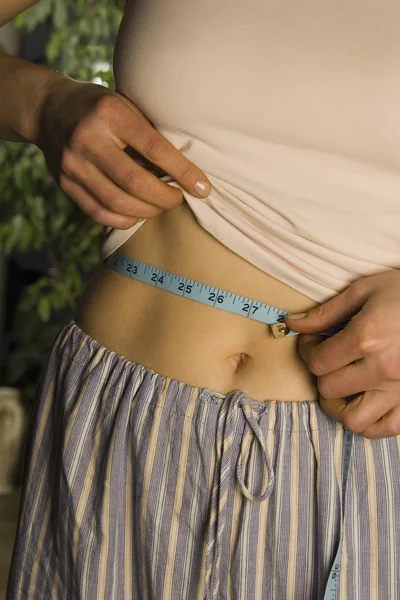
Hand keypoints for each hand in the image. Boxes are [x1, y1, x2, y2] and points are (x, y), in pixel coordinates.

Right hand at [34, 78, 211, 227]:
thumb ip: (150, 132)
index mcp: (110, 113)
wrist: (49, 109)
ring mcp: (72, 163)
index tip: (203, 188)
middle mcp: (88, 138)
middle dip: (165, 198)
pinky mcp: (64, 183)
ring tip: (160, 206)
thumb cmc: (101, 108)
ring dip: (147, 211)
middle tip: (178, 199)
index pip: (154, 148)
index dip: (183, 172)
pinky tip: (138, 215)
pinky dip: (123, 220)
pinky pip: (98, 212)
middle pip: (135, 182)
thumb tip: (186, 169)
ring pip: (117, 202)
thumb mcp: (126, 105)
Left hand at [284, 270, 399, 438]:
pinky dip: (371, 423)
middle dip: (321, 373)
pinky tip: (366, 402)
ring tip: (341, 388)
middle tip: (327, 358)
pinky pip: (387, 428)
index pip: (318, 361)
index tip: (313, 342)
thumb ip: (326, 312)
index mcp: (367, 337)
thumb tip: (292, 323)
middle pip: (329, 388)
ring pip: (354, 420)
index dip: (307, 351)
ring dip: (340, 406)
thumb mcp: (365, 290)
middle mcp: (383, 368)